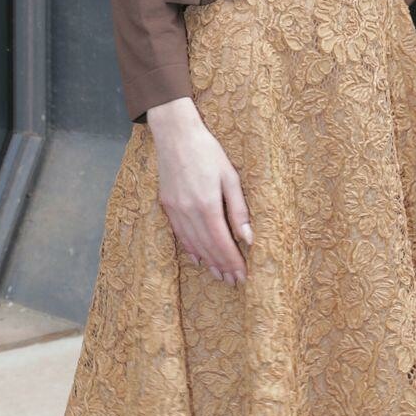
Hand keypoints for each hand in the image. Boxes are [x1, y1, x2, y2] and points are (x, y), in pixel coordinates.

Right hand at [147, 102, 250, 282]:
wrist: (175, 134)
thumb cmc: (207, 151)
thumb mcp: (230, 177)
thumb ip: (238, 210)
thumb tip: (248, 238)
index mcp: (206, 205)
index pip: (222, 243)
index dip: (233, 261)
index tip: (243, 276)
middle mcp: (188, 211)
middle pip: (207, 248)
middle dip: (222, 266)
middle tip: (234, 282)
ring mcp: (175, 209)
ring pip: (193, 244)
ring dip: (207, 262)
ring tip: (219, 276)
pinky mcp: (167, 205)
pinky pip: (180, 234)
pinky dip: (191, 249)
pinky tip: (198, 258)